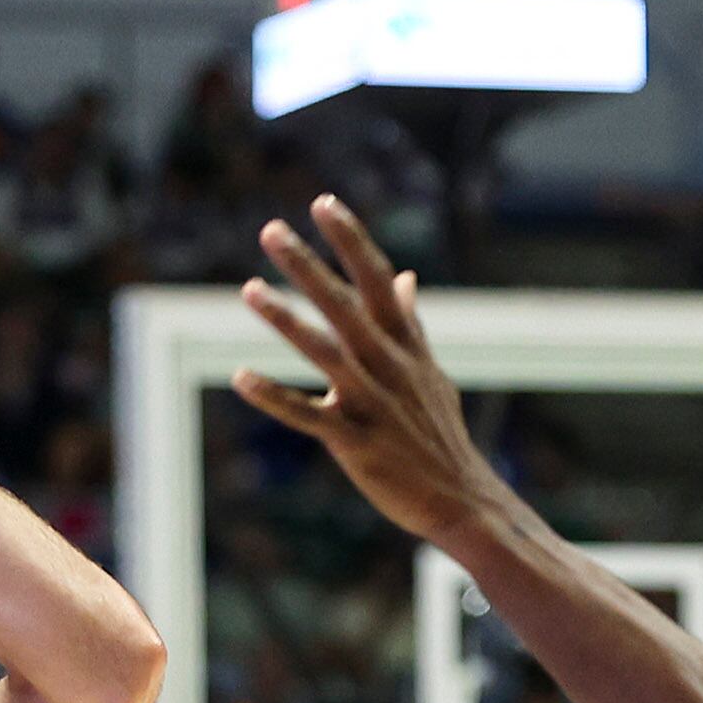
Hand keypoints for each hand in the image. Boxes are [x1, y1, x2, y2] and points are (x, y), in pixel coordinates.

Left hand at [234, 197, 508, 544]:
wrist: (462, 500)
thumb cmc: (439, 434)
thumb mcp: (431, 371)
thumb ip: (410, 322)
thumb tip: (405, 277)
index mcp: (406, 346)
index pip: (377, 280)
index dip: (351, 240)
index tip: (323, 203)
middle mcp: (390, 367)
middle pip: (345, 306)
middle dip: (308, 266)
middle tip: (271, 230)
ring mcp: (373, 404)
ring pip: (324, 352)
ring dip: (285, 320)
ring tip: (248, 289)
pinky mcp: (355, 443)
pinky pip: (308, 416)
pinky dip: (274, 397)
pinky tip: (241, 377)